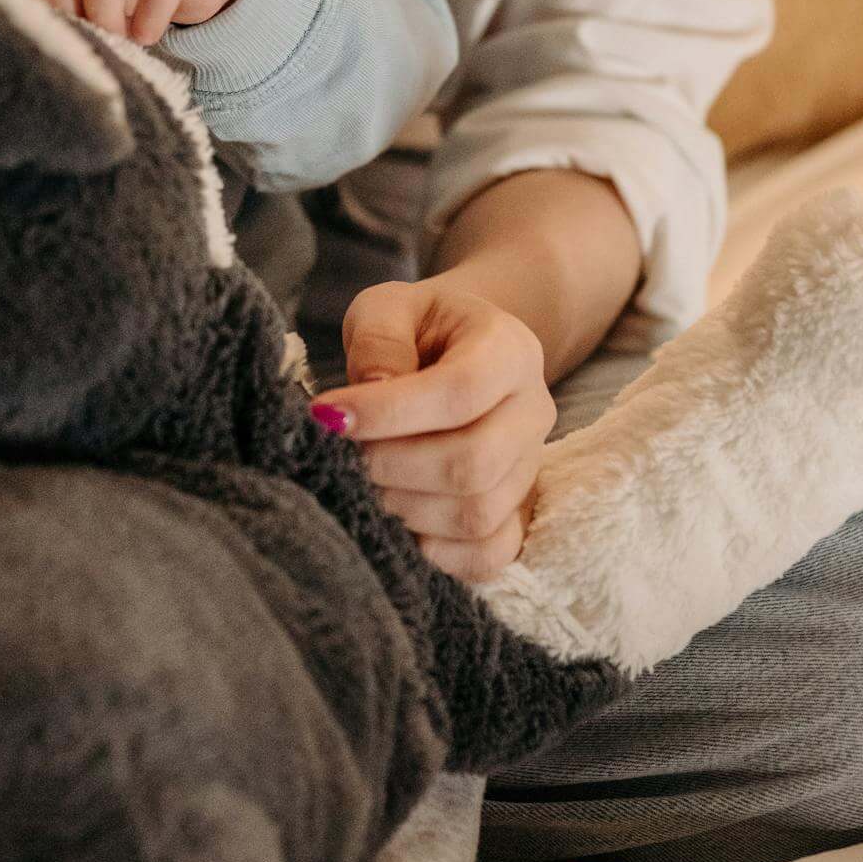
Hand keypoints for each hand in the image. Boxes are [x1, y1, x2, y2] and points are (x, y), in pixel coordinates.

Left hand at [312, 276, 554, 583]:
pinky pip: (491, 554)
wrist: (457, 353)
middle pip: (474, 462)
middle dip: (393, 466)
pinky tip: (398, 521)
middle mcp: (534, 411)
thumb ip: (380, 338)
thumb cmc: (417, 330)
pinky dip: (438, 552)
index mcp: (510, 349)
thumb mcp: (389, 307)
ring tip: (365, 482)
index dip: (390, 412)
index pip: (461, 391)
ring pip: (478, 513)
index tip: (329, 416)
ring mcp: (531, 468)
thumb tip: (371, 390)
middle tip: (344, 456)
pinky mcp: (518, 512)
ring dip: (405, 508)